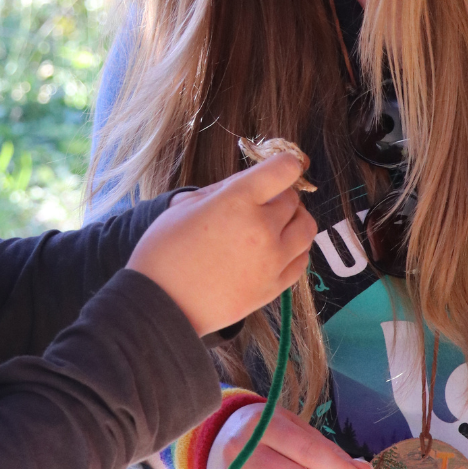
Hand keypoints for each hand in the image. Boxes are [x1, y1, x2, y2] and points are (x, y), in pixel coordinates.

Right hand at [126, 152, 315, 336]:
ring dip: (294, 220)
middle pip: (293, 200)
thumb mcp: (186, 205)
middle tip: (262, 201)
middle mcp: (262, 228)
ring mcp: (272, 261)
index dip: (285, 164)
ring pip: (306, 228)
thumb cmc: (164, 251)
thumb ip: (223, 189)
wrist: (161, 304)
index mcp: (238, 201)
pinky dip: (295, 249)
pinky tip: (277, 248)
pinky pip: (302, 260)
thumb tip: (249, 183)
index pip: (284, 170)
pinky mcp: (274, 288)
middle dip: (280, 195)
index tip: (280, 167)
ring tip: (274, 224)